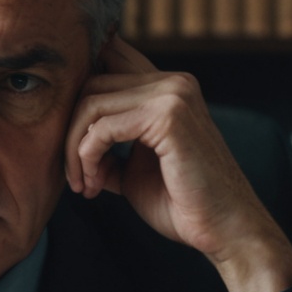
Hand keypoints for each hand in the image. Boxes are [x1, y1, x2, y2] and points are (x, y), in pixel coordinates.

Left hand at [64, 38, 291, 291]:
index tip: (70, 142)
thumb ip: (107, 145)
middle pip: (91, 83)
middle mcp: (173, 82)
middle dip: (70, 131)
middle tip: (76, 177)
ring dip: (74, 149)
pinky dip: (87, 158)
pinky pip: (103, 128)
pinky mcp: (168, 116)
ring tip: (84, 184)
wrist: (224, 230)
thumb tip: (68, 137)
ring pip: (91, 103)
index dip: (78, 92)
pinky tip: (94, 185)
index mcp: (168, 88)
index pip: (109, 61)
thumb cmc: (182, 204)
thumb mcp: (132, 169)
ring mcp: (173, 94)